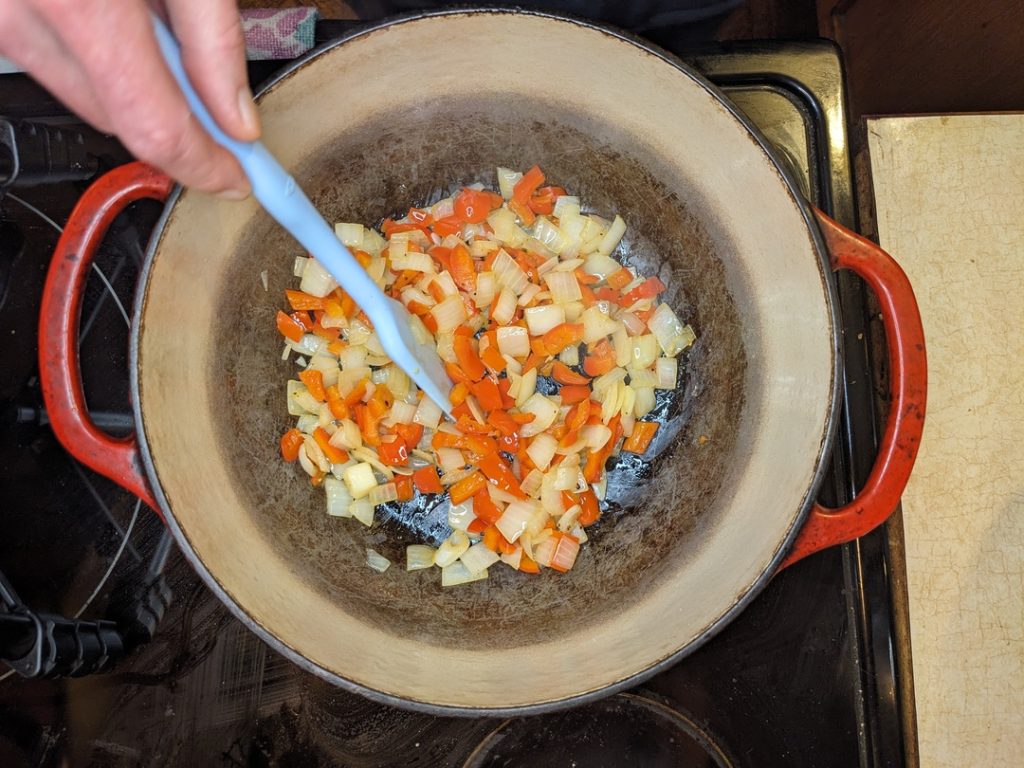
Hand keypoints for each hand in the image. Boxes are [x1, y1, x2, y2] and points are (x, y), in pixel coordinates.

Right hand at [0, 0, 257, 197]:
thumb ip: (215, 39)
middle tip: (214, 88)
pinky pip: (53, 62)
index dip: (205, 165)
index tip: (238, 179)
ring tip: (147, 14)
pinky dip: (94, 55)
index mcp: (82, 3)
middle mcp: (21, 13)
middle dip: (176, 118)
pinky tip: (112, 10)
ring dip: (132, 83)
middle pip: (121, 121)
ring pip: (86, 99)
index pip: (155, 127)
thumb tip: (237, 120)